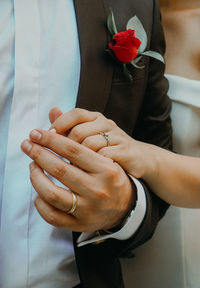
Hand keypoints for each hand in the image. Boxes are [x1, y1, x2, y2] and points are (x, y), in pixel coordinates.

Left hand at [21, 129, 135, 231]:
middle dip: (39, 153)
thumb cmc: (112, 173)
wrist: (129, 203)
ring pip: (53, 192)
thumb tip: (53, 111)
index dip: (51, 138)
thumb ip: (79, 132)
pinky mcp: (82, 222)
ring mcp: (91, 206)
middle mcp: (100, 186)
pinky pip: (53, 214)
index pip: (73, 147)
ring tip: (32, 165)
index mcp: (106, 167)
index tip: (36, 133)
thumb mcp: (103, 152)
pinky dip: (40, 202)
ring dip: (36, 177)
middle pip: (61, 168)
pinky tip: (38, 192)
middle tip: (27, 144)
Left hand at [49, 108, 152, 178]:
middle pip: (79, 131)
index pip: (76, 114)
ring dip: (77, 159)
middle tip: (55, 158)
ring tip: (71, 168)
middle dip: (64, 146)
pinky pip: (103, 157)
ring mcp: (117, 137)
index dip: (59, 124)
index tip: (46, 138)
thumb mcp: (89, 134)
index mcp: (97, 118)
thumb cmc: (108, 147)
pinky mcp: (125, 151)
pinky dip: (92, 166)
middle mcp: (107, 124)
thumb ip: (70, 125)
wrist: (138, 158)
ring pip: (89, 144)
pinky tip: (87, 174)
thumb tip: (51, 111)